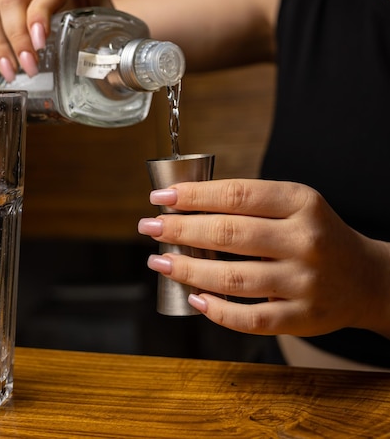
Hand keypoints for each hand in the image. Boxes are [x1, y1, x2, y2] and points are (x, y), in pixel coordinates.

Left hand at [138, 179, 389, 337]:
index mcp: (301, 202)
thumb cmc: (317, 234)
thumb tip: (187, 207)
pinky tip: (194, 297)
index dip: (193, 195)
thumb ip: (250, 203)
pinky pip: (250, 319)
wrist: (364, 277)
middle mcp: (305, 240)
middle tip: (149, 227)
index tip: (161, 196)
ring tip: (160, 261)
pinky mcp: (301, 318)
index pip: (237, 194)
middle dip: (180, 229)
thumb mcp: (295, 205)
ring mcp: (304, 283)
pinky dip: (217, 310)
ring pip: (233, 278)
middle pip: (230, 233)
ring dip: (188, 269)